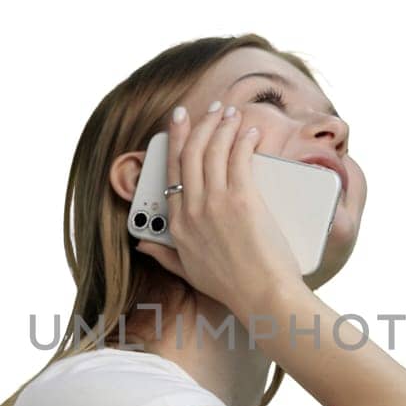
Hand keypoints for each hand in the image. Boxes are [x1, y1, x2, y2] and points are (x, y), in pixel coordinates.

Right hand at [135, 101, 307, 323]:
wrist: (263, 297)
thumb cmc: (231, 288)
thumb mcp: (188, 272)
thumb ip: (164, 255)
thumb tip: (143, 246)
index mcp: (177, 225)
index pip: (172, 172)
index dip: (175, 141)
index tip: (179, 123)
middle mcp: (192, 210)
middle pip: (191, 154)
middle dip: (199, 123)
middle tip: (211, 108)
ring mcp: (216, 203)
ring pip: (214, 150)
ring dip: (222, 125)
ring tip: (232, 113)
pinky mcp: (243, 200)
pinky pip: (239, 158)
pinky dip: (244, 140)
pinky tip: (250, 131)